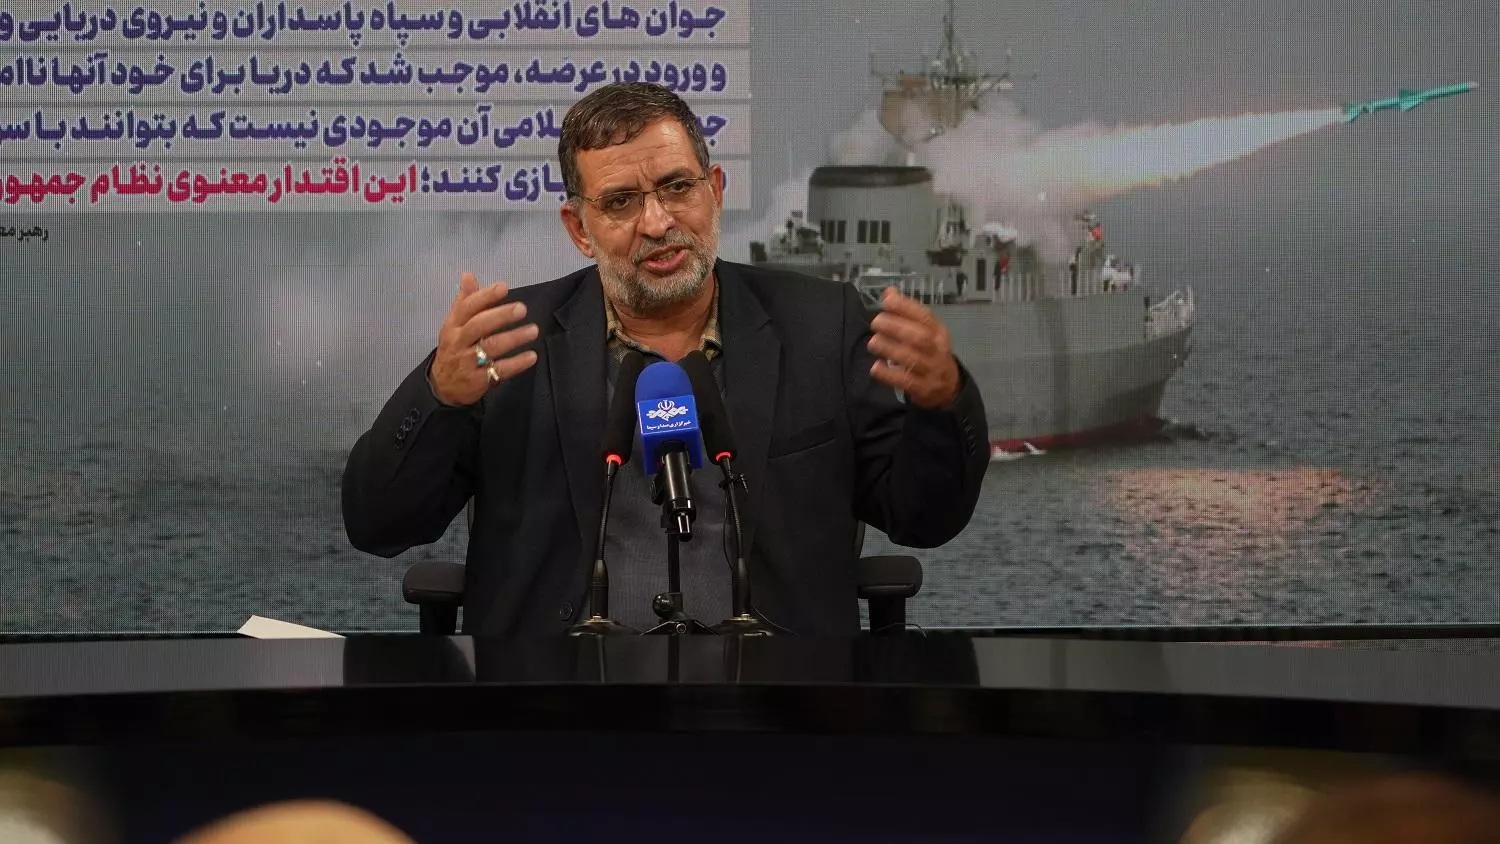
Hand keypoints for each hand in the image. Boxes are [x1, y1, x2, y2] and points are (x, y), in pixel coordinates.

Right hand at [429, 272, 538, 406]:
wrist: (443, 386)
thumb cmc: (454, 349)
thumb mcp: (454, 325)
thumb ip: (464, 301)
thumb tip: (468, 275)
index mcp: (453, 325)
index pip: (467, 307)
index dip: (485, 296)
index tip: (503, 287)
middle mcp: (459, 342)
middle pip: (479, 325)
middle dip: (501, 316)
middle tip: (522, 309)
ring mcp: (468, 362)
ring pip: (491, 347)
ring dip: (514, 338)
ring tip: (533, 330)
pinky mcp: (478, 380)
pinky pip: (499, 370)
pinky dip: (517, 363)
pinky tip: (531, 356)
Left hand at [867, 286, 959, 409]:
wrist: (948, 388)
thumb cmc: (930, 354)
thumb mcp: (925, 332)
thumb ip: (907, 314)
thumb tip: (889, 292)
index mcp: (938, 332)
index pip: (925, 316)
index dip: (905, 307)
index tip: (886, 300)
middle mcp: (937, 349)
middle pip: (920, 336)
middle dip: (896, 327)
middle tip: (876, 322)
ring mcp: (931, 370)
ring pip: (913, 358)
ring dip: (890, 348)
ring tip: (873, 342)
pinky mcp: (922, 388)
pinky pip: (906, 381)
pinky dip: (889, 374)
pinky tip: (875, 367)